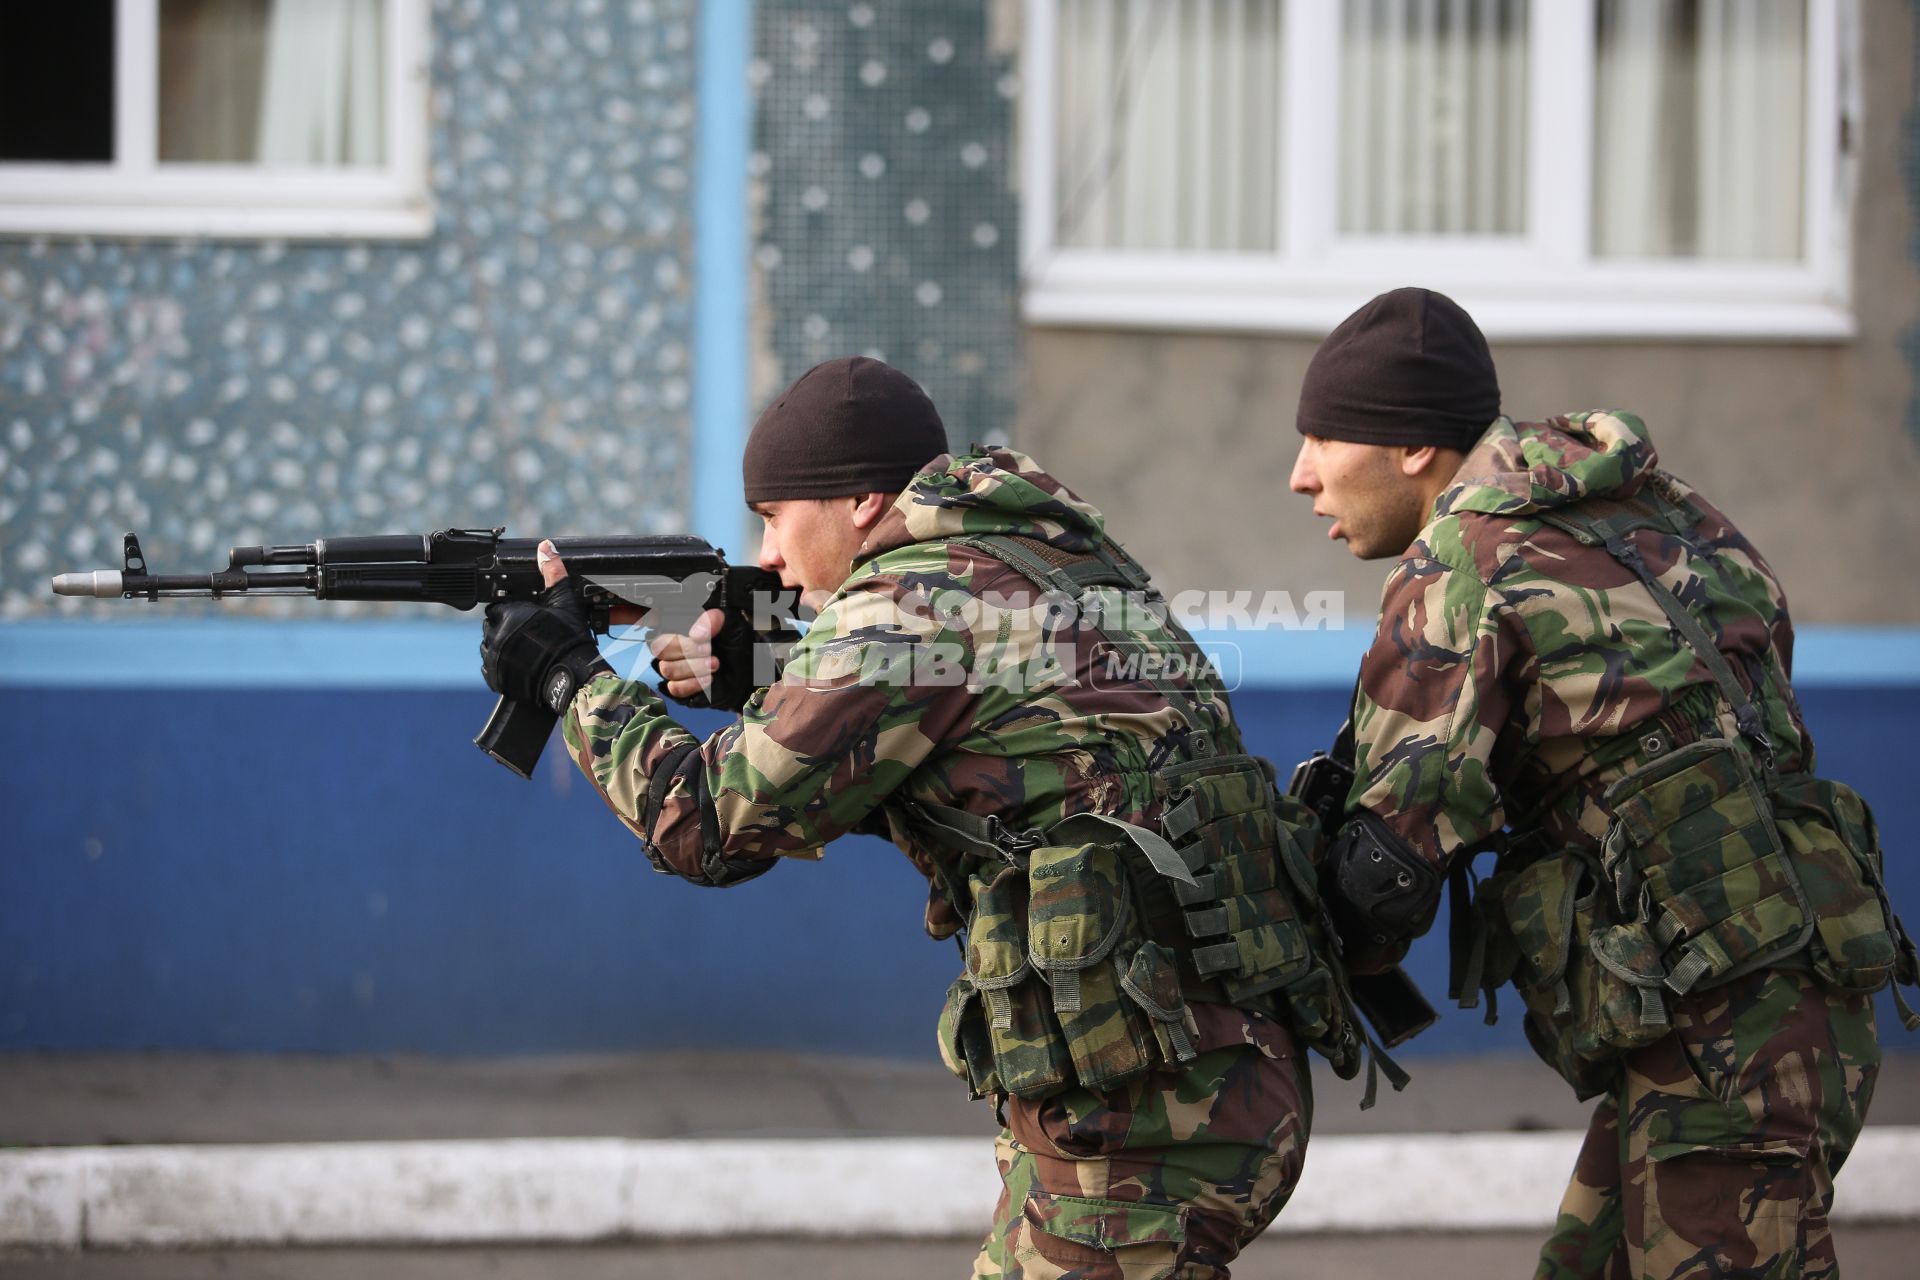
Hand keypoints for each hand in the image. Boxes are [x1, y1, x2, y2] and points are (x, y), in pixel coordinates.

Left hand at [479, 540, 610, 711]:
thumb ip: (552, 572)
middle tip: (526, 635)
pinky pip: (490, 669)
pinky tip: (518, 665)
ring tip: (523, 650)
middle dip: (504, 628)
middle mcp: (496, 634)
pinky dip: (501, 667)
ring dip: (500, 646)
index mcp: (508, 614)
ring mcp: (494, 658)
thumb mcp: (563, 601)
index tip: (524, 617)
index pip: (497, 607)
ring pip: (488, 646)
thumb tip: (546, 546)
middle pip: (492, 626)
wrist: (572, 676)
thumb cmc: (569, 638)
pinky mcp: (496, 678)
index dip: (511, 610)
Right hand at [648, 607, 725, 701]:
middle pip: (659, 647)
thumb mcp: (728, 625)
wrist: (747, 671)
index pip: (653, 620)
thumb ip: (712, 620)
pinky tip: (709, 678)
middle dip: (686, 649)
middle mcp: (671, 647)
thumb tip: (695, 634)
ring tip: (714, 664)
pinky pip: (674, 688)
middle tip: (708, 650)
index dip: (658, 623)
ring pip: (667, 669)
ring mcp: (672, 668)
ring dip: (693, 667)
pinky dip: (693, 683)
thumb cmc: (734, 644)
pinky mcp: (678, 689)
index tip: (689, 630)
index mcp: (678, 626)